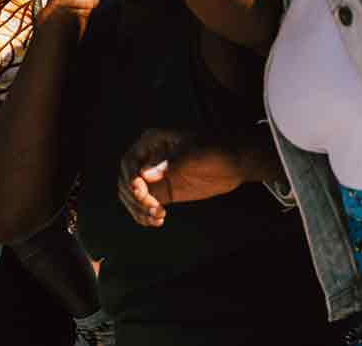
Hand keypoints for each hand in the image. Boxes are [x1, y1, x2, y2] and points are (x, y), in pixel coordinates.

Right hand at [117, 128, 247, 227]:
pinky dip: (145, 215)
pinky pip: (145, 205)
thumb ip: (167, 164)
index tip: (139, 191)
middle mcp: (149, 159)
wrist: (234, 163)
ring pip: (133, 196)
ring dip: (138, 210)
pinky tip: (157, 221)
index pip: (129, 162)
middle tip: (153, 208)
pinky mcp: (163, 192)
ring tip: (157, 217)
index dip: (130, 178)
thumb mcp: (192, 155)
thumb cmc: (214, 150)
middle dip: (135, 198)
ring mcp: (155, 176)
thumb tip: (142, 175)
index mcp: (153, 142)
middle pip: (127, 181)